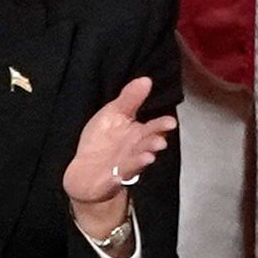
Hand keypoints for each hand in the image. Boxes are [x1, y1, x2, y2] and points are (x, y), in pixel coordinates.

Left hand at [59, 76, 174, 236]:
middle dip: (155, 142)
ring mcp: (125, 164)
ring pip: (137, 160)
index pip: (153, 128)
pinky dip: (122, 174)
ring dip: (143, 158)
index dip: (162, 125)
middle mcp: (135, 149)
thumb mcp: (113, 114)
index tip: (171, 121)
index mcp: (137, 133)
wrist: (86, 172)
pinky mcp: (112, 178)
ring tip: (151, 154)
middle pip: (148, 144)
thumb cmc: (102, 141)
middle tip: (162, 141)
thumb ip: (130, 99)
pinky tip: (122, 172)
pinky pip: (118, 176)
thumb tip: (146, 79)